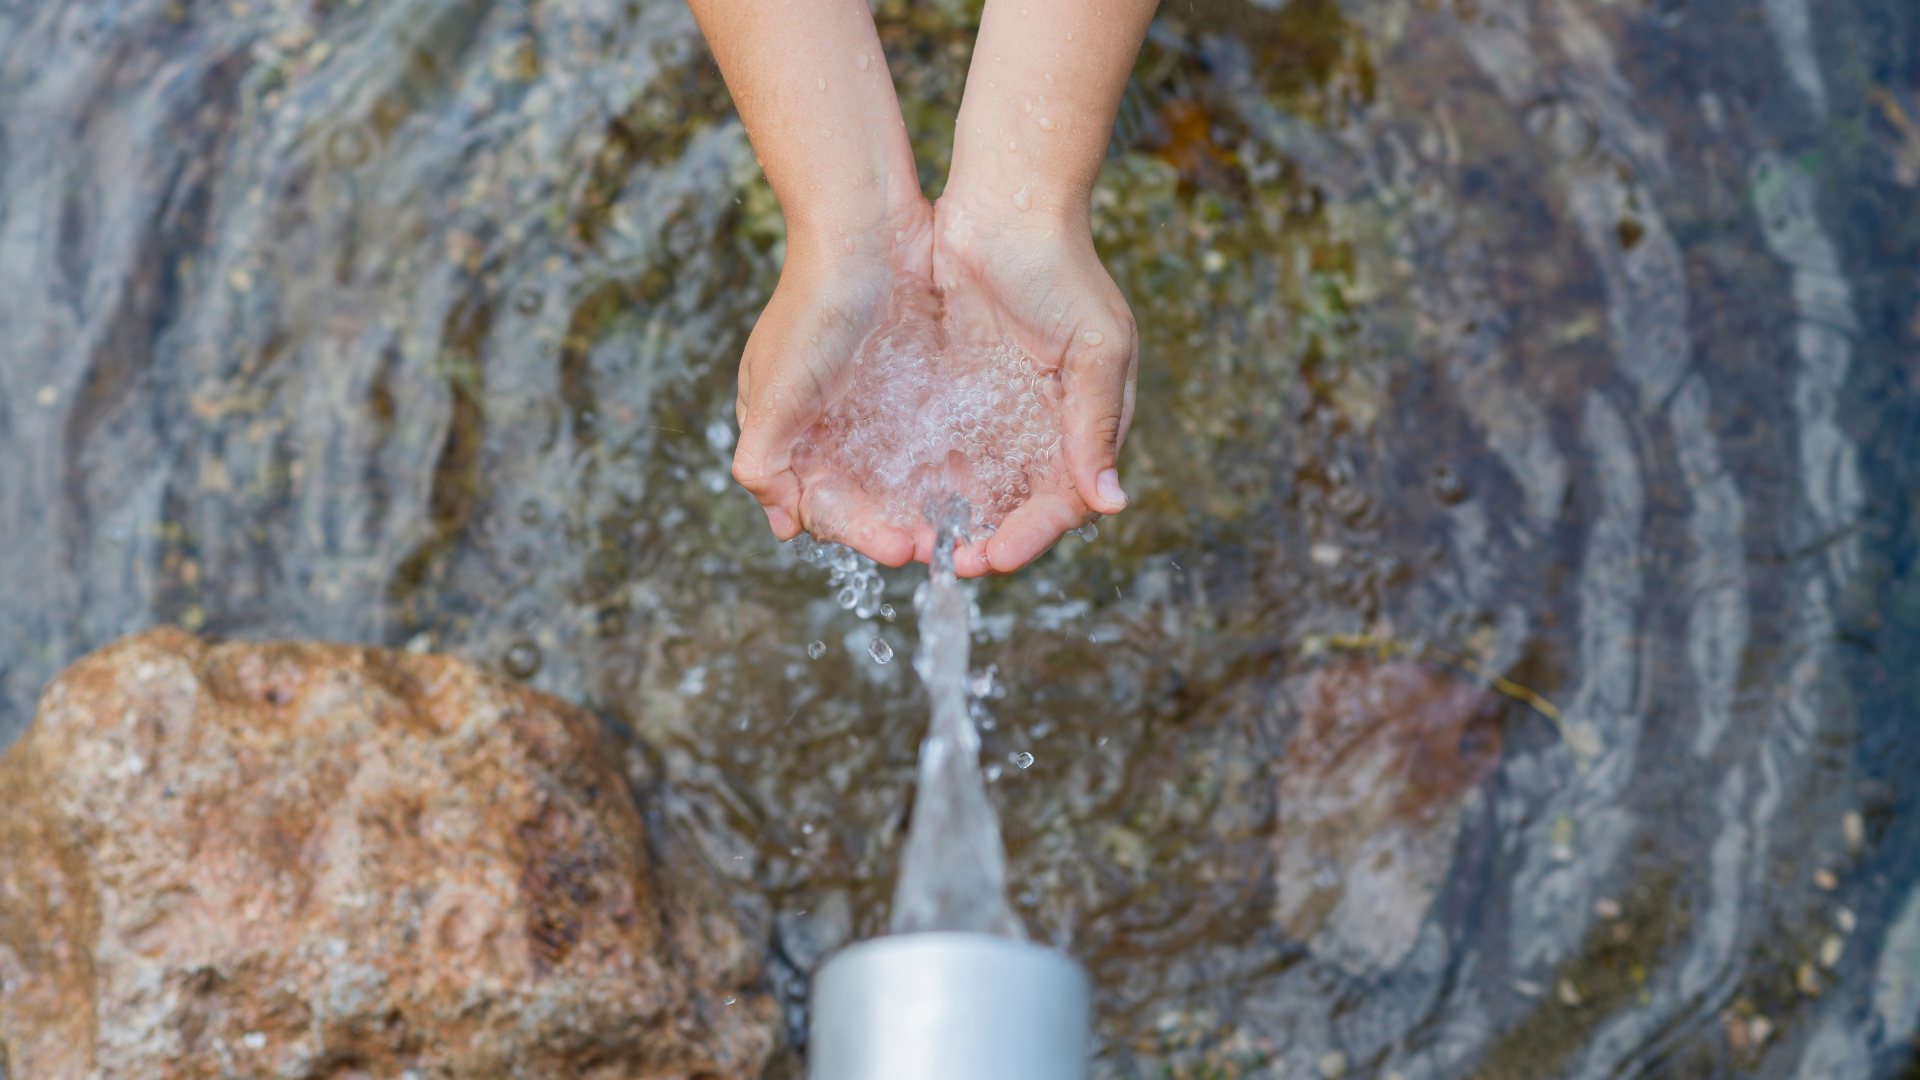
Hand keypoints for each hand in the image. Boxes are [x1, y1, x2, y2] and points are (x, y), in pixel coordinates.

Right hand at [730, 200, 935, 566]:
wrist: (865, 223)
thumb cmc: (814, 303)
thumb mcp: (777, 388)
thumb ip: (764, 456)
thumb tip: (779, 521)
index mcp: (784, 429)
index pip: (820, 505)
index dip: (858, 533)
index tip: (900, 548)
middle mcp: (825, 422)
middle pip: (861, 498)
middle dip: (895, 526)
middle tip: (939, 546)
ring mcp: (869, 400)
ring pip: (896, 475)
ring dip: (924, 505)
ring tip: (964, 525)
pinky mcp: (910, 379)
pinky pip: (927, 437)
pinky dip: (944, 466)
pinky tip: (974, 482)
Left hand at [931, 193, 1137, 575]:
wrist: (1006, 202)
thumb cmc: (1061, 268)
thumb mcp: (1093, 346)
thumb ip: (1095, 424)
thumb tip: (1111, 503)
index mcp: (1087, 422)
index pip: (1065, 501)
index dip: (1031, 535)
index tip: (993, 557)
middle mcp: (1045, 426)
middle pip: (1019, 505)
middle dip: (988, 539)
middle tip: (951, 563)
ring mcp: (999, 410)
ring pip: (980, 486)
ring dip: (956, 519)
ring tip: (922, 543)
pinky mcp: (957, 391)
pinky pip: (944, 450)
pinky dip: (929, 480)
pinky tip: (903, 499)